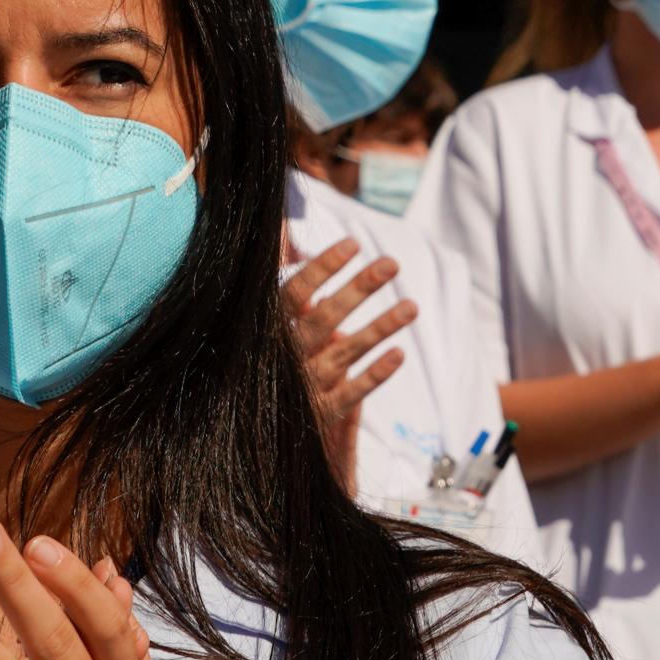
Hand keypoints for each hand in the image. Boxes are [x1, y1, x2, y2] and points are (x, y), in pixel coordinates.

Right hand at [281, 233, 413, 485]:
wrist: (246, 434)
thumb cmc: (263, 361)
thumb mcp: (266, 321)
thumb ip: (280, 277)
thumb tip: (281, 224)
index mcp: (269, 330)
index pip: (295, 293)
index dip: (322, 267)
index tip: (351, 244)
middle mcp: (285, 355)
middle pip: (325, 318)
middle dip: (359, 288)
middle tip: (392, 263)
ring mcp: (304, 385)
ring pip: (345, 353)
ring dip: (380, 327)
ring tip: (413, 307)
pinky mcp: (320, 414)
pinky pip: (352, 394)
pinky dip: (375, 375)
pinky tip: (399, 355)